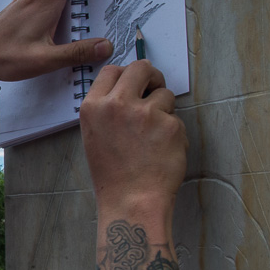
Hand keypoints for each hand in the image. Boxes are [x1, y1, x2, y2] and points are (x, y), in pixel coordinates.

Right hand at [79, 60, 186, 220]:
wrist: (131, 202)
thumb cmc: (113, 175)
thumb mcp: (95, 136)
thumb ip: (108, 109)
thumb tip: (130, 90)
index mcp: (93, 107)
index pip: (112, 71)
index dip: (127, 75)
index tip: (135, 83)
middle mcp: (117, 105)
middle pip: (141, 68)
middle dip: (151, 77)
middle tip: (154, 90)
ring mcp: (145, 113)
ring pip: (164, 94)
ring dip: (164, 109)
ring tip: (155, 136)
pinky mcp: (170, 124)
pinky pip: (176, 118)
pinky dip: (174, 133)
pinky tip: (163, 151)